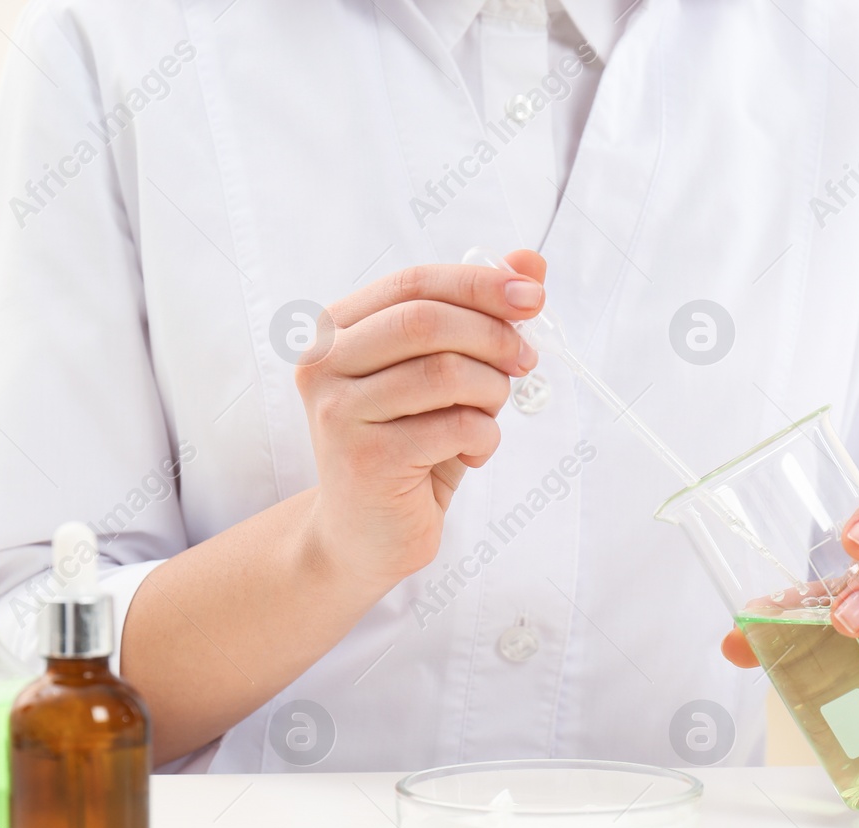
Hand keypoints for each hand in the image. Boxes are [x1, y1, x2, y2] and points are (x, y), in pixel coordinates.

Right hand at [296, 251, 545, 592]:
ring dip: (491, 391)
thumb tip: (531, 262)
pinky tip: (471, 454)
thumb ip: (480, 317)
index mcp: (336, 331)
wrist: (366, 535)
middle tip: (524, 361)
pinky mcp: (366, 459)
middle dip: (492, 335)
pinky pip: (455, 426)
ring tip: (489, 415)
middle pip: (427, 320)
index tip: (533, 298)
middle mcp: (324, 365)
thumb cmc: (408, 449)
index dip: (479, 283)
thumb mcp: (445, 377)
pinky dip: (484, 437)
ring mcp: (339, 412)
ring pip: (445, 372)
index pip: (413, 284)